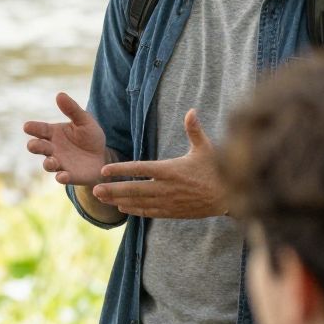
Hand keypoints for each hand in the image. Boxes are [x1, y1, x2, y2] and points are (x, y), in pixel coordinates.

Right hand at [23, 93, 111, 187]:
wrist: (103, 156)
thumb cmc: (90, 137)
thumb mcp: (84, 121)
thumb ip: (72, 109)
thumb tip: (59, 94)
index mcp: (53, 133)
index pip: (40, 129)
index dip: (33, 128)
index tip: (27, 126)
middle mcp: (52, 148)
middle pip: (38, 147)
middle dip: (34, 146)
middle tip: (33, 145)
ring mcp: (59, 163)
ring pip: (47, 164)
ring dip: (48, 163)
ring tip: (52, 161)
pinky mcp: (69, 175)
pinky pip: (61, 178)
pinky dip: (61, 177)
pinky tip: (62, 175)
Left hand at [91, 110, 225, 218]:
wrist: (228, 197)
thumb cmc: (215, 169)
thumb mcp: (206, 148)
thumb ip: (194, 130)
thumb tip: (191, 110)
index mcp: (171, 170)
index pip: (140, 169)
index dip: (121, 169)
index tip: (104, 169)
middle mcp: (167, 187)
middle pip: (134, 189)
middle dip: (113, 189)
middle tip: (94, 189)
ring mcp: (168, 202)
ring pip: (138, 202)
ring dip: (119, 200)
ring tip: (101, 199)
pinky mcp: (172, 212)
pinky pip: (149, 212)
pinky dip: (134, 210)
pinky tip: (121, 208)